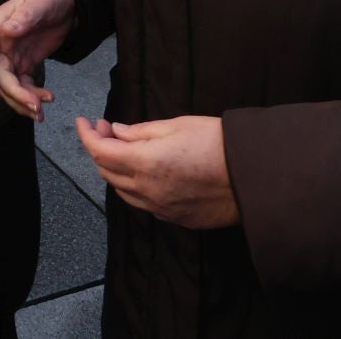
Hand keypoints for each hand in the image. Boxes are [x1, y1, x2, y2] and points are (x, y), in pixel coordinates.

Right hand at [0, 0, 76, 120]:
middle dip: (14, 94)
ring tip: (41, 111)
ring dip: (23, 101)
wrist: (65, 1)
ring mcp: (12, 56)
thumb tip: (7, 31)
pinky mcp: (25, 64)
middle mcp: (0, 45)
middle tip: (35, 107)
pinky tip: (47, 98)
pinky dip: (33, 95)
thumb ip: (24, 17)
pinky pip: (24, 85)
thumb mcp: (38, 3)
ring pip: (10, 86)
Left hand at [76, 116, 237, 228]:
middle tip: (106, 129)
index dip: (87, 135)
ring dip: (115, 170)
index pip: (100, 151)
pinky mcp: (175, 218)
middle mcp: (147, 191)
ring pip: (123, 191)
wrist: (254, 177)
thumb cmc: (219, 143)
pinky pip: (143, 203)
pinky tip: (144, 171)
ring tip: (123, 149)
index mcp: (145, 164)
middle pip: (107, 172)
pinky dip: (134, 186)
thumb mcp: (177, 125)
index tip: (85, 121)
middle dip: (100, 149)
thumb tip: (117, 132)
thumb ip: (141, 131)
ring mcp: (160, 208)